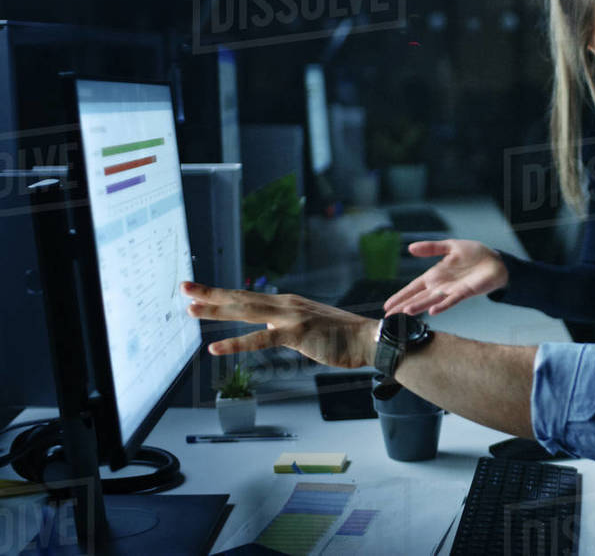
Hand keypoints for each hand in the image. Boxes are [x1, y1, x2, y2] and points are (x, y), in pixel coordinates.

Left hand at [183, 281, 378, 367]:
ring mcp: (290, 317)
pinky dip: (236, 343)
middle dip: (210, 293)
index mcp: (287, 303)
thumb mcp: (309, 326)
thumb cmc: (341, 337)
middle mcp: (285, 304)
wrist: (368, 340)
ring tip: (191, 309)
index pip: (248, 297)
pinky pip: (261, 339)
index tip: (199, 291)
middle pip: (241, 298)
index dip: (222, 294)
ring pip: (246, 312)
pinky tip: (215, 348)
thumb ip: (286, 325)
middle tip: (184, 288)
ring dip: (217, 310)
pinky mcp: (296, 333)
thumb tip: (268, 326)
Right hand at [383, 240, 508, 315]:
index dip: (400, 296)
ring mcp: (451, 290)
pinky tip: (433, 311)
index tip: (387, 306)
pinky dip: (443, 305)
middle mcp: (440, 285)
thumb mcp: (450, 246)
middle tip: (388, 316)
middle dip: (403, 306)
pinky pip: (452, 300)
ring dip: (419, 306)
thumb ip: (431, 248)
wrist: (495, 261)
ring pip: (431, 300)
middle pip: (418, 297)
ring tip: (405, 312)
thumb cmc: (474, 254)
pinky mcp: (465, 292)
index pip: (413, 287)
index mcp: (434, 275)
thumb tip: (410, 247)